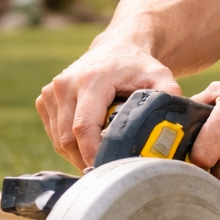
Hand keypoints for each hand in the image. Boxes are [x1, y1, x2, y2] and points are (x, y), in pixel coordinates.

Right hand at [37, 42, 182, 169]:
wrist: (116, 48)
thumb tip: (174, 127)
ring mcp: (51, 92)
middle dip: (86, 160)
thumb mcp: (160, 76)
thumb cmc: (138, 66)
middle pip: (68, 139)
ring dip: (77, 156)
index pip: (84, 128)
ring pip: (58, 140)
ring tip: (101, 160)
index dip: (93, 155)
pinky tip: (89, 145)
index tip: (108, 170)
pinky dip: (68, 146)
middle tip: (108, 172)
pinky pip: (53, 134)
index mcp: (90, 80)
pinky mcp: (44, 99)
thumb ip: (169, 97)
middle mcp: (65, 85)